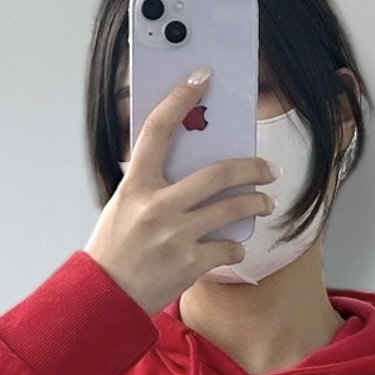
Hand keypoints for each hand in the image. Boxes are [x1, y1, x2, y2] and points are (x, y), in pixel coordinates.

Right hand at [84, 70, 279, 316]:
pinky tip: (235, 246)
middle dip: (251, 167)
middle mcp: (156, 207)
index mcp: (135, 185)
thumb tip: (187, 163)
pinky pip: (228, 248)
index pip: (158, 129)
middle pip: (216, 173)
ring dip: (256, 202)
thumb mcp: (123, 206)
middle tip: (268, 167)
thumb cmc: (114, 249)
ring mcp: (175, 236)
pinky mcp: (189, 264)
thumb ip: (150, 183)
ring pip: (231, 209)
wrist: (106, 297)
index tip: (201, 77)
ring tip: (266, 202)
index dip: (180, 98)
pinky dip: (236, 246)